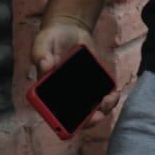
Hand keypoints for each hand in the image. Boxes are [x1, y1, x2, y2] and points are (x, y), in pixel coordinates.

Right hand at [31, 15, 119, 129]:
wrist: (70, 29)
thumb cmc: (51, 38)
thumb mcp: (42, 42)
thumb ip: (41, 54)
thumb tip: (45, 66)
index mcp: (47, 92)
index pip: (53, 116)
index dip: (63, 124)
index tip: (76, 121)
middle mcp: (64, 96)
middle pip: (76, 118)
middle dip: (90, 119)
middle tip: (100, 110)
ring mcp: (80, 91)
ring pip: (92, 110)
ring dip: (103, 109)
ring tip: (110, 98)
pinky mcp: (93, 83)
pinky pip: (102, 96)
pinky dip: (110, 97)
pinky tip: (114, 92)